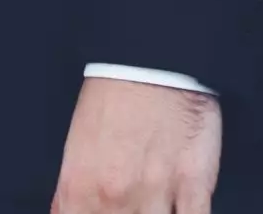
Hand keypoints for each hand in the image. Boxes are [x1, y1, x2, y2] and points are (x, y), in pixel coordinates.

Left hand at [51, 76, 221, 212]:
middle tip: (126, 208)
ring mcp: (155, 194)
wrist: (149, 64)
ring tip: (150, 207)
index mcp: (79, 188)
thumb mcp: (76, 146)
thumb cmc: (112, 97)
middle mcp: (115, 197)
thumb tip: (68, 213)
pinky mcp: (194, 188)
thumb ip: (73, 193)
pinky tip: (176, 211)